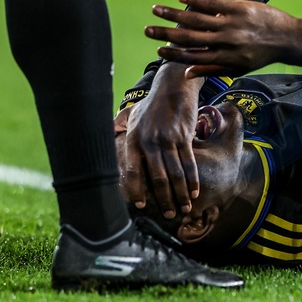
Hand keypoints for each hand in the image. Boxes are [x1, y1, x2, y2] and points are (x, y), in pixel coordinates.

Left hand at [114, 63, 202, 217]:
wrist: (173, 87)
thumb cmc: (151, 105)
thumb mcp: (131, 116)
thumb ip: (120, 131)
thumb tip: (107, 142)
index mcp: (133, 139)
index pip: (133, 171)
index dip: (137, 190)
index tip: (142, 206)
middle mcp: (149, 140)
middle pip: (157, 177)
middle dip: (164, 199)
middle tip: (169, 215)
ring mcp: (168, 139)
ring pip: (175, 173)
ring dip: (181, 194)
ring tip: (184, 208)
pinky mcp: (184, 136)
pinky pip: (189, 163)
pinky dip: (192, 180)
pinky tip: (194, 191)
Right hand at [145, 0, 301, 77]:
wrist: (288, 39)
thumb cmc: (260, 56)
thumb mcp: (237, 69)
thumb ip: (211, 69)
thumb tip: (185, 73)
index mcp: (224, 59)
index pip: (192, 57)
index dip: (173, 54)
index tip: (156, 50)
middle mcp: (225, 42)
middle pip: (189, 38)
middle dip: (166, 34)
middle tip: (147, 29)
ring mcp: (231, 24)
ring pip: (197, 19)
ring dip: (174, 14)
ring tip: (156, 9)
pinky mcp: (239, 8)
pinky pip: (213, 4)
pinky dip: (196, 0)